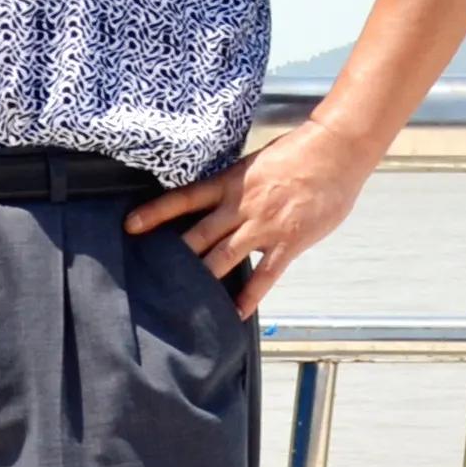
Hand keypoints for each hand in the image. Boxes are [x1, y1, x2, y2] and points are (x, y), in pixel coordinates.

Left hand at [128, 122, 380, 318]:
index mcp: (229, 183)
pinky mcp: (288, 242)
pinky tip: (234, 313)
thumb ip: (234, 186)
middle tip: (150, 273)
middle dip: (173, 256)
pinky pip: (264, 276)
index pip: (183, 198)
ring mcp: (263, 226)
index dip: (155, 212)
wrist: (335, 152)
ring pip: (224, 258)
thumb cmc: (298, 154)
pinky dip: (249, 297)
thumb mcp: (254, 163)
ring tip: (181, 299)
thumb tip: (215, 201)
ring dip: (202, 278)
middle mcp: (240, 206)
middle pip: (198, 235)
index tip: (130, 226)